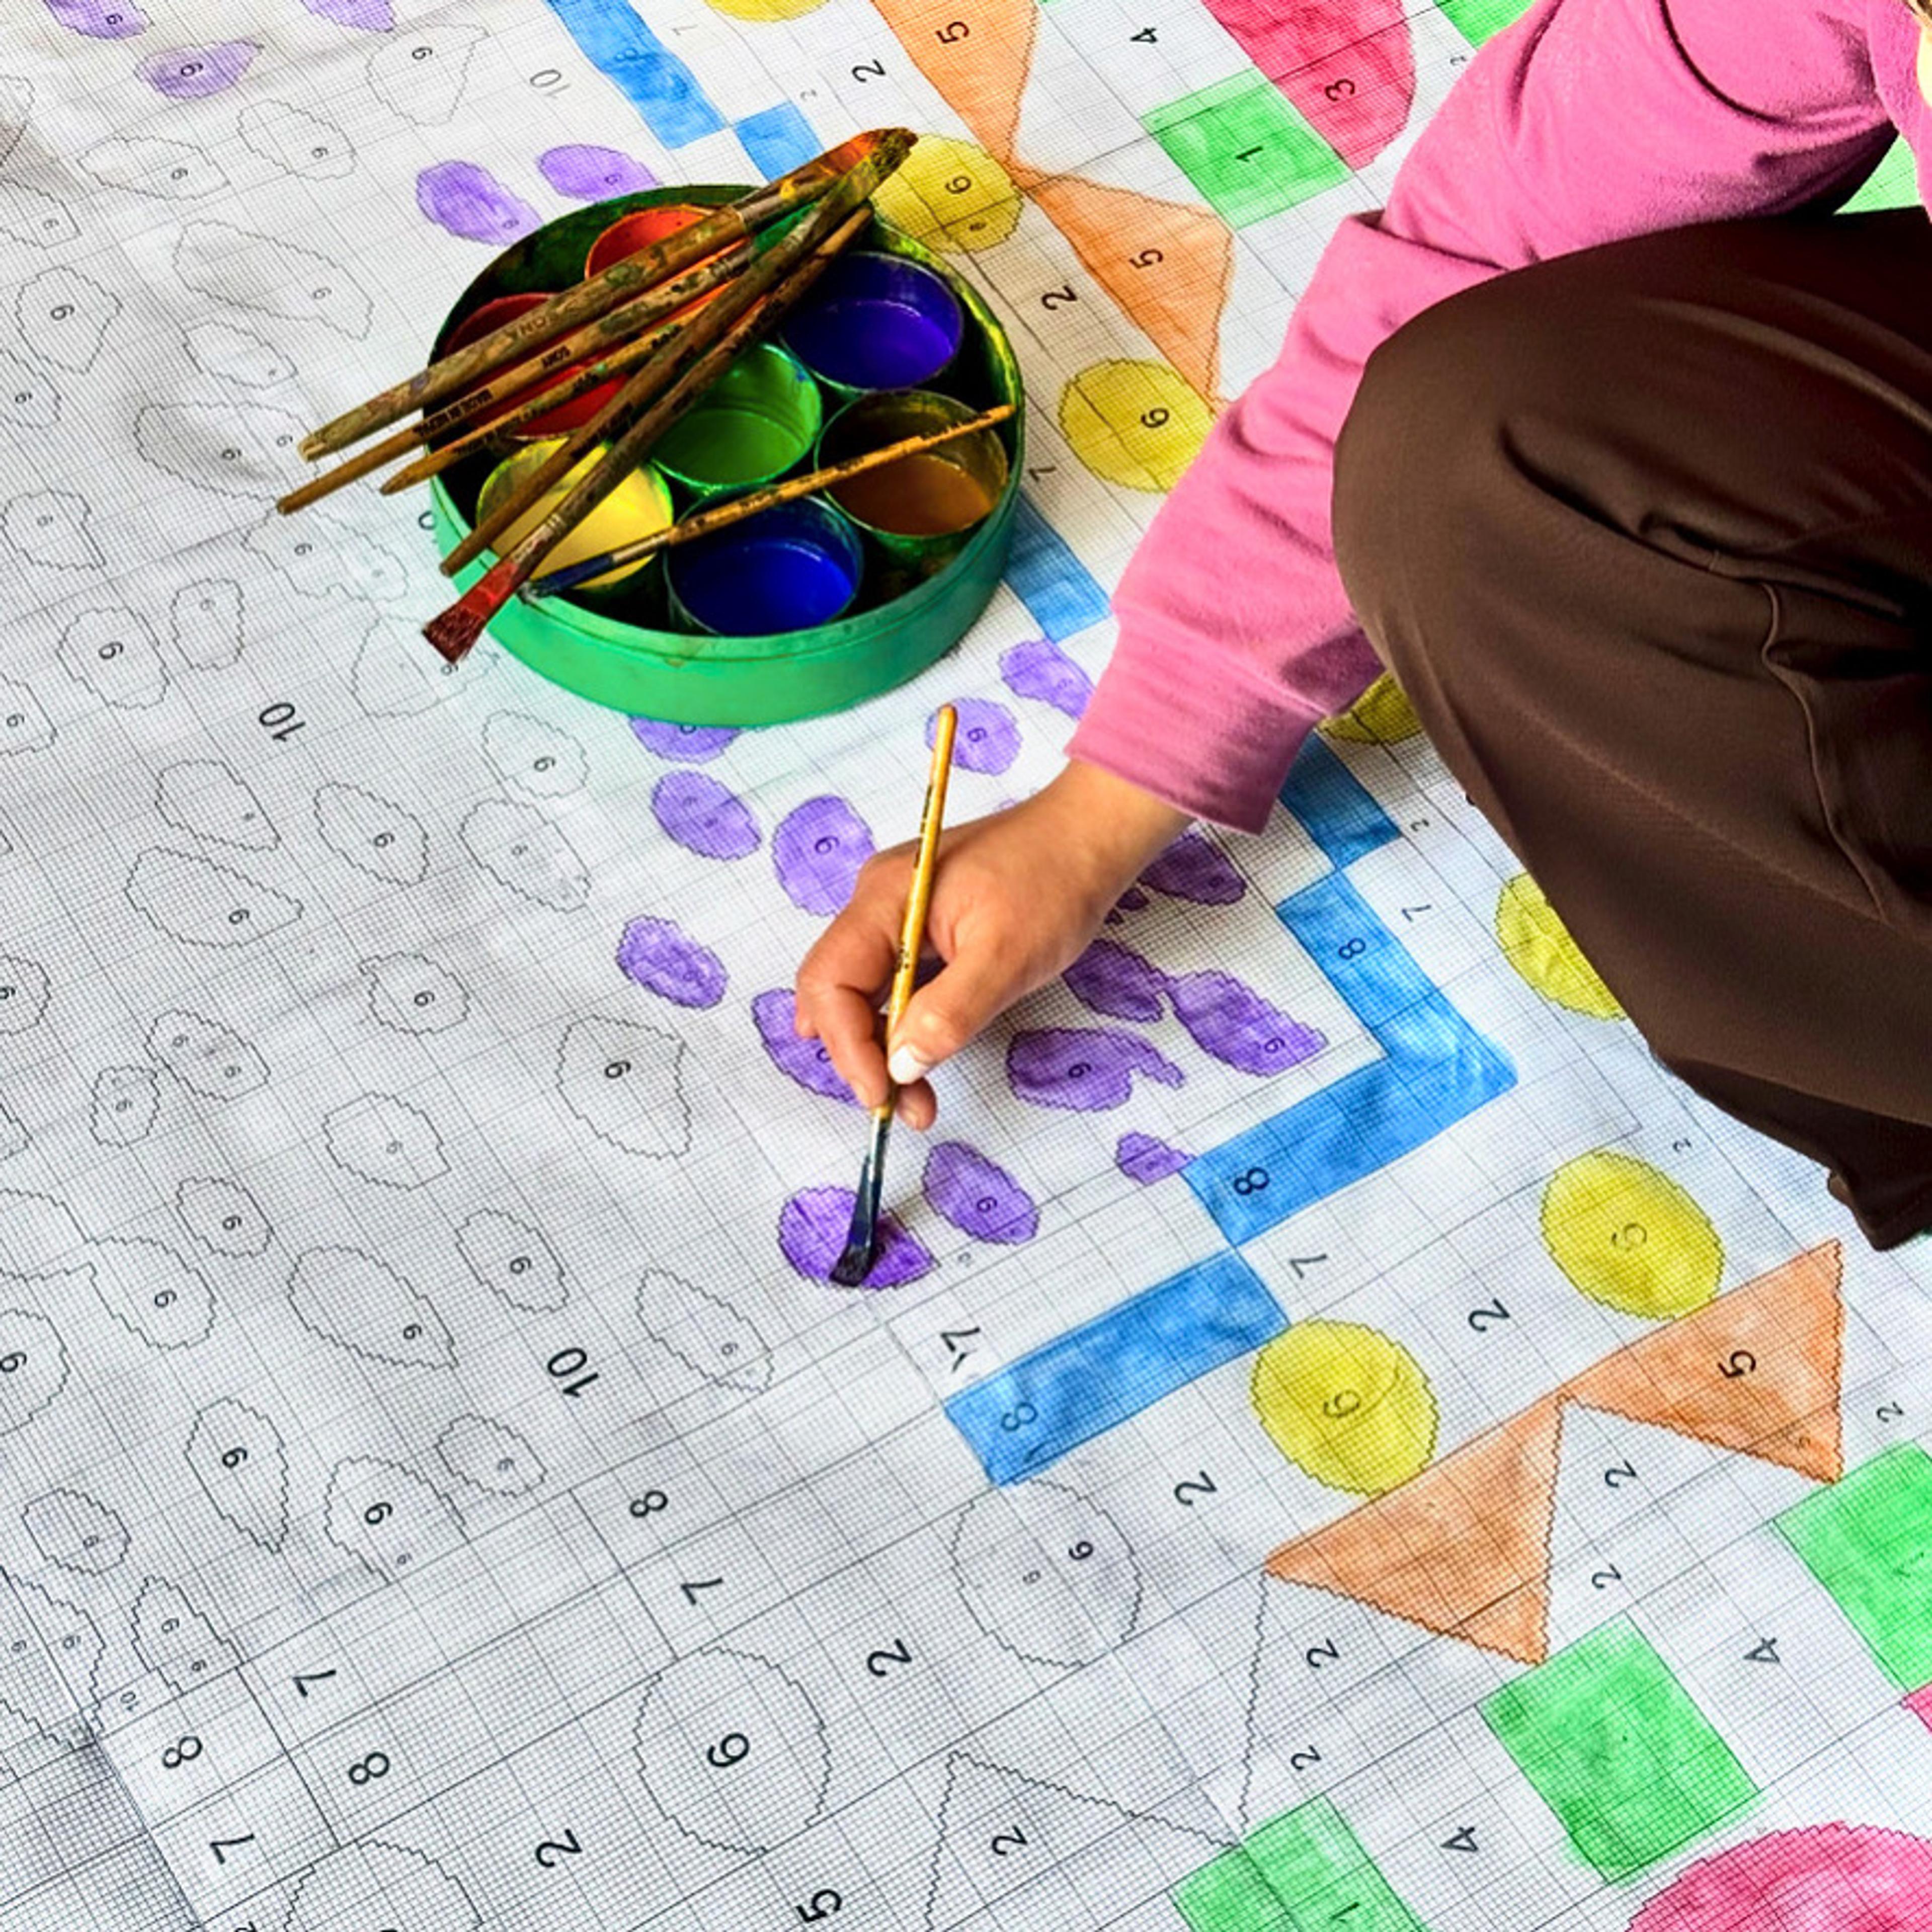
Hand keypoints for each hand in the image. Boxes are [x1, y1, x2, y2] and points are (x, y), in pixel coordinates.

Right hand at [795, 760, 1189, 1126]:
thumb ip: (949, 1014)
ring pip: (861, 992)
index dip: (847, 1045)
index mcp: (886, 897)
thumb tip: (900, 1066)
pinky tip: (920, 1056)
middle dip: (859, 1055)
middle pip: (835, 989)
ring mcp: (895, 910)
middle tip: (900, 1107)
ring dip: (880, 1047)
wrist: (1089, 838)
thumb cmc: (1054, 885)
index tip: (882, 1093)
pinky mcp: (918, 924)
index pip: (830, 980)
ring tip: (915, 1096)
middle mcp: (877, 901)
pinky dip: (900, 1024)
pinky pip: (890, 981)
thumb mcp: (1006, 959)